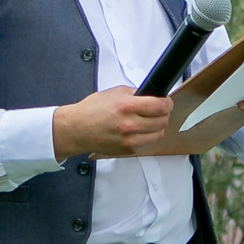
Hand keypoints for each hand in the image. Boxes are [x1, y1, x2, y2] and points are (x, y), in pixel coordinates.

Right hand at [55, 87, 171, 158]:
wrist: (76, 129)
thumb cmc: (91, 111)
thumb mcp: (114, 93)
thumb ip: (135, 94)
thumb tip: (152, 95)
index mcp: (126, 107)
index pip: (160, 106)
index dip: (167, 103)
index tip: (166, 102)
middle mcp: (129, 125)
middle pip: (163, 120)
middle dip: (163, 114)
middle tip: (157, 111)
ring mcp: (130, 140)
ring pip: (159, 134)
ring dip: (157, 126)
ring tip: (149, 121)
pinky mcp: (129, 150)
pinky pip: (148, 143)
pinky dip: (148, 136)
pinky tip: (140, 130)